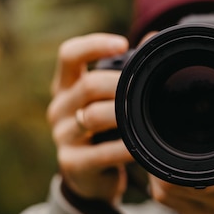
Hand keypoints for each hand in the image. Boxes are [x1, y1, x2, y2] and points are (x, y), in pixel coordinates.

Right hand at [47, 33, 131, 203]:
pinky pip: (101, 153)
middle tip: (145, 88)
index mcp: (66, 86)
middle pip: (87, 85)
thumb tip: (154, 36)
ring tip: (145, 115)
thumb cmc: (104, 129)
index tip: (122, 44)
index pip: (69, 54)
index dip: (94, 45)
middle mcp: (59, 107)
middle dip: (119, 84)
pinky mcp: (72, 163)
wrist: (91, 177)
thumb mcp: (109, 98)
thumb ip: (126, 69)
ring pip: (91, 117)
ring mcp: (62, 136)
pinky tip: (140, 147)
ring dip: (122, 115)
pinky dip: (124, 149)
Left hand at [148, 99, 213, 213]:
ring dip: (165, 172)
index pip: (198, 166)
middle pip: (172, 178)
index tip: (179, 130)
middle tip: (169, 136)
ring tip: (175, 153)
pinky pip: (173, 205)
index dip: (180, 148)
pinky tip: (182, 173)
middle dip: (167, 156)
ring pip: (166, 193)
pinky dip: (171, 187)